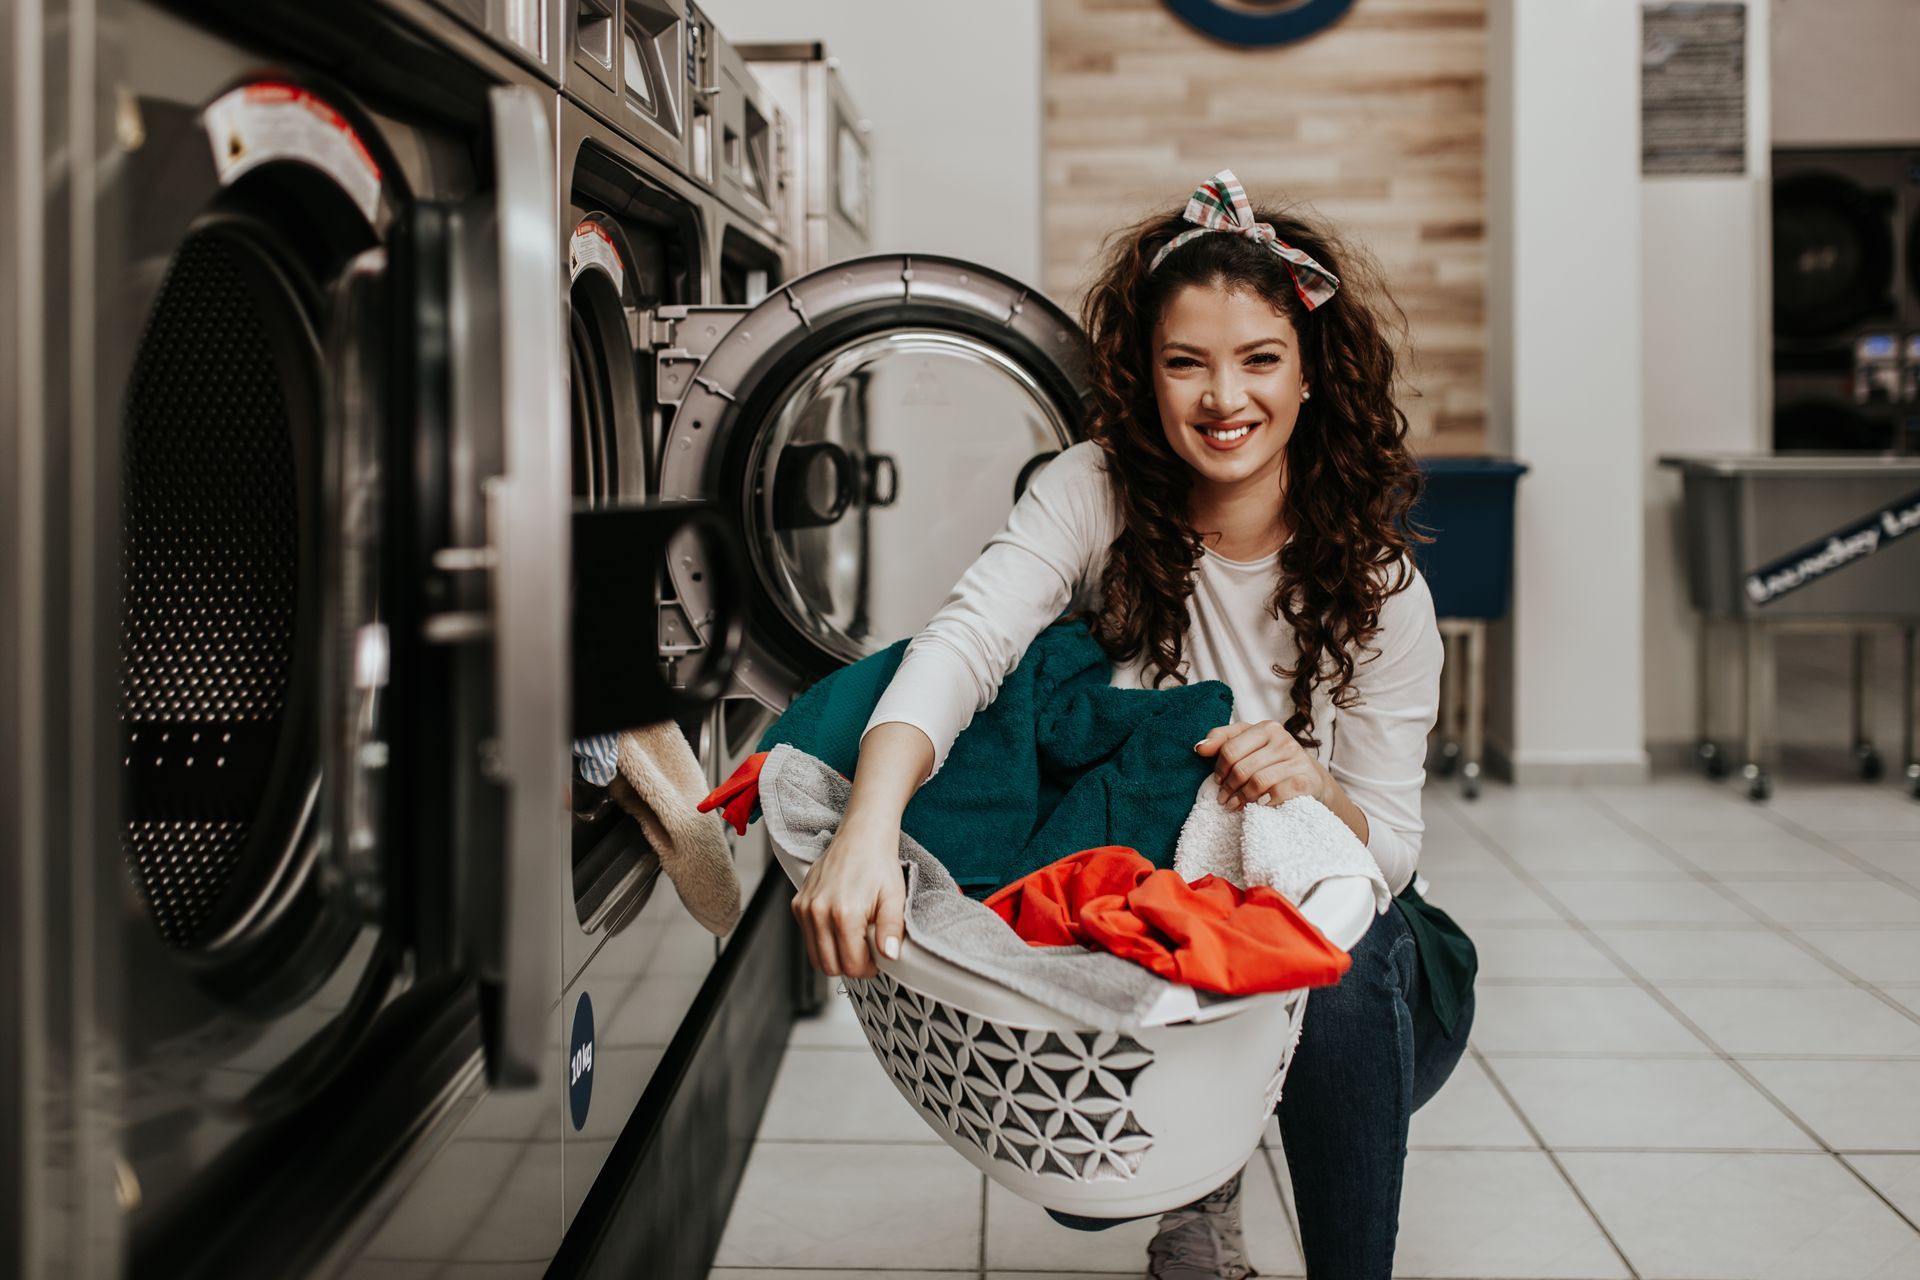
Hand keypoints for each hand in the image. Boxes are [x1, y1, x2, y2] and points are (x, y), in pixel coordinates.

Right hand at [790, 814, 906, 979]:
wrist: (860, 836)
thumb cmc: (878, 864)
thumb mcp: (895, 897)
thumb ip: (892, 929)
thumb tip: (889, 956)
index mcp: (844, 914)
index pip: (851, 966)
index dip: (868, 968)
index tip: (878, 958)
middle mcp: (818, 913)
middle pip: (830, 967)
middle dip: (851, 965)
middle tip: (868, 950)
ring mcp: (804, 908)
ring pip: (816, 957)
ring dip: (836, 956)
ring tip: (855, 938)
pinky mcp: (797, 904)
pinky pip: (808, 938)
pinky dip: (823, 941)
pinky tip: (841, 926)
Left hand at [1194, 719, 1327, 811]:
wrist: (1311, 778)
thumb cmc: (1273, 760)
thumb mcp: (1249, 743)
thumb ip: (1222, 740)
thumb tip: (1199, 748)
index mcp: (1267, 728)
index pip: (1230, 749)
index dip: (1219, 769)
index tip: (1218, 781)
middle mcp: (1284, 740)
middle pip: (1242, 768)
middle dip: (1228, 787)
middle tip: (1223, 799)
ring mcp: (1297, 760)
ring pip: (1257, 782)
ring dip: (1241, 797)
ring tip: (1234, 805)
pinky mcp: (1306, 781)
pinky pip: (1277, 793)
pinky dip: (1263, 802)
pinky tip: (1257, 806)